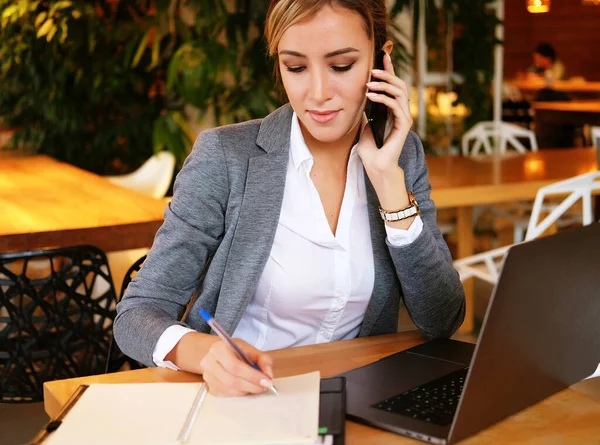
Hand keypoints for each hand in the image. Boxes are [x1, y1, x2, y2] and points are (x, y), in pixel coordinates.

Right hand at [199, 338, 273, 396]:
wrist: (219, 354)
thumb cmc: (236, 351)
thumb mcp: (251, 349)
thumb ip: (263, 360)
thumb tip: (268, 376)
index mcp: (219, 349)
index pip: (234, 366)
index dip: (252, 375)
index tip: (266, 381)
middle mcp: (209, 363)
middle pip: (231, 380)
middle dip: (251, 385)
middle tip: (264, 387)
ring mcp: (207, 376)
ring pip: (230, 390)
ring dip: (247, 390)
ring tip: (257, 386)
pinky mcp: (210, 387)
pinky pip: (227, 395)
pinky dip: (240, 393)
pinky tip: (246, 387)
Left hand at [357, 51, 412, 177]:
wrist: (375, 166)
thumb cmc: (370, 150)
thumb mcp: (364, 125)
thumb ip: (366, 112)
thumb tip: (360, 98)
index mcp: (393, 110)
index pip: (393, 85)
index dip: (389, 70)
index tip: (383, 55)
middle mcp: (401, 111)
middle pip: (400, 84)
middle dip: (387, 73)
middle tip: (373, 69)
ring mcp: (404, 118)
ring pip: (400, 91)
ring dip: (384, 84)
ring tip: (369, 83)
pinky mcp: (404, 125)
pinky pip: (395, 105)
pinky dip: (383, 97)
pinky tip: (370, 95)